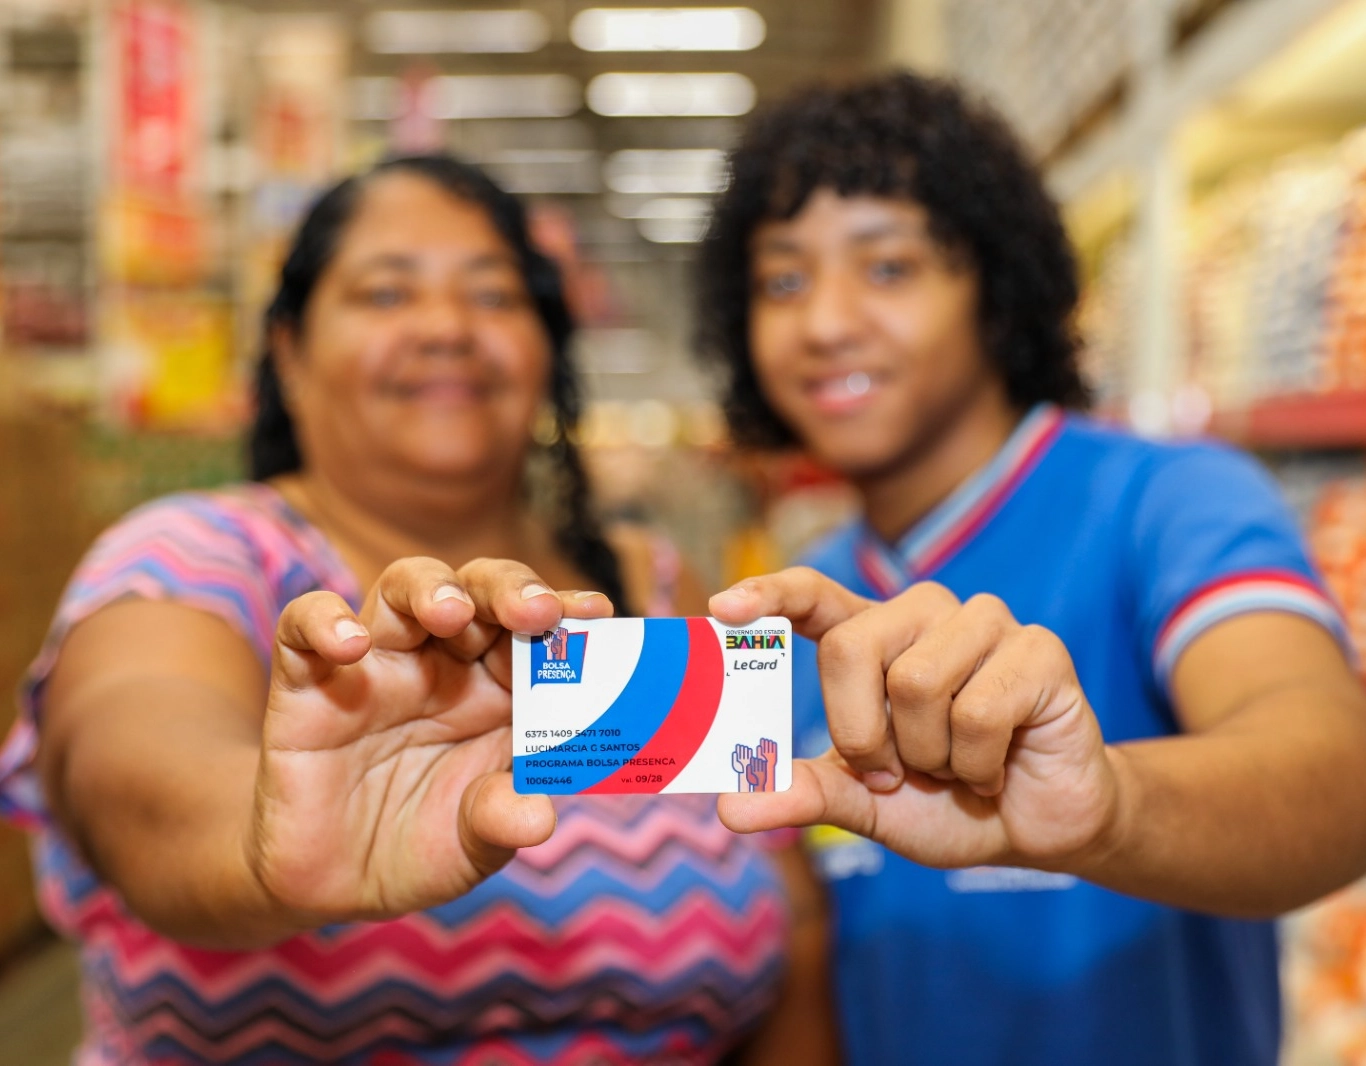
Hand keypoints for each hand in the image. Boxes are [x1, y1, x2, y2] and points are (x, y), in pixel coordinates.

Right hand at [246, 557, 613, 924]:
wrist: (328, 884)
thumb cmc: (419, 845)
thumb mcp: (471, 845)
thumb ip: (500, 820)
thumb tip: (538, 816)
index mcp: (496, 688)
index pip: (533, 631)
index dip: (565, 615)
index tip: (598, 613)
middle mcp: (441, 663)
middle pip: (476, 591)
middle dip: (508, 589)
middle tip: (536, 611)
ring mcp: (375, 665)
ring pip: (401, 590)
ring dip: (430, 589)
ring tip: (451, 612)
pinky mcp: (306, 682)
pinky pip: (304, 626)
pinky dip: (323, 621)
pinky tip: (349, 645)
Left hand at [710, 569, 1119, 871]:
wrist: (1037, 827)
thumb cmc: (944, 800)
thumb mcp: (863, 803)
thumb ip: (803, 795)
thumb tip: (730, 806)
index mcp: (873, 636)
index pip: (814, 596)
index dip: (769, 594)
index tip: (721, 608)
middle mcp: (924, 615)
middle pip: (850, 649)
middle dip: (864, 734)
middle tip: (900, 769)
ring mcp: (984, 623)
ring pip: (916, 682)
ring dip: (931, 755)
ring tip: (958, 765)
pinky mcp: (1038, 648)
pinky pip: (979, 710)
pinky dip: (979, 764)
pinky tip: (997, 768)